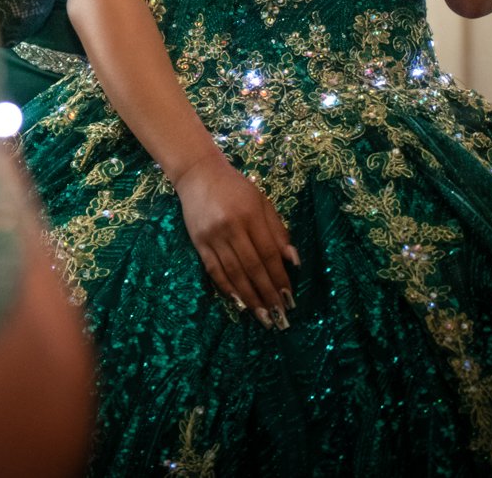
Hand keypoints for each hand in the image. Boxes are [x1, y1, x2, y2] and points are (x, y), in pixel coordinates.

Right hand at [173, 154, 297, 323]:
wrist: (198, 174)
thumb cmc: (236, 188)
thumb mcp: (262, 202)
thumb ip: (278, 231)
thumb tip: (294, 261)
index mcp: (250, 215)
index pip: (268, 253)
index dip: (279, 277)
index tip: (289, 298)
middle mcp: (231, 227)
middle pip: (252, 267)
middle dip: (267, 294)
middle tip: (280, 317)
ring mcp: (212, 236)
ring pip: (233, 273)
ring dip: (250, 298)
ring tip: (263, 317)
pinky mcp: (198, 242)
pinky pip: (214, 270)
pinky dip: (227, 288)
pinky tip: (238, 303)